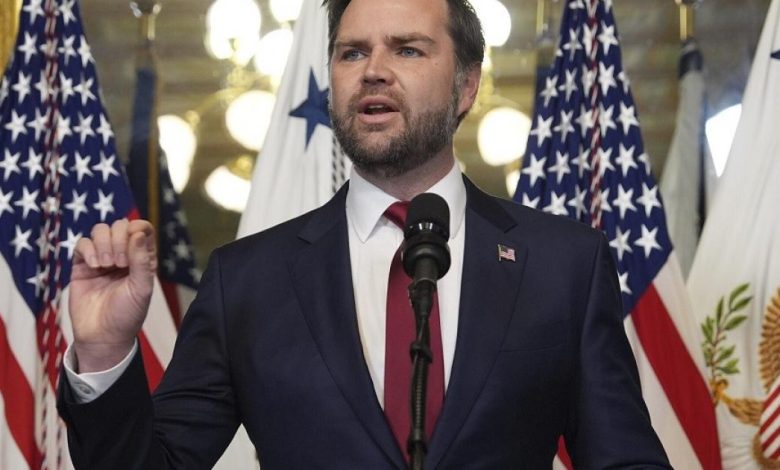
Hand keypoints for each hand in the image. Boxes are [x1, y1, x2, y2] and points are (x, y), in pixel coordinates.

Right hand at [69, 219, 156, 372]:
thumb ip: (142, 261)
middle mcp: (123, 255)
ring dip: (103, 243)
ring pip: (100, 230)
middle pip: (119, 226)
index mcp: (142, 258)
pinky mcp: (82, 265)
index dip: (137, 228)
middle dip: (119, 239)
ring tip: (105, 265)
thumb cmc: (127, 314)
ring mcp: (102, 258)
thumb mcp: (142, 288)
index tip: (134, 243)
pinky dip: (88, 249)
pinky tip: (94, 265)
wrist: (102, 336)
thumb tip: (138, 233)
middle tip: (119, 264)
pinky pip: (82, 244)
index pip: (142, 228)